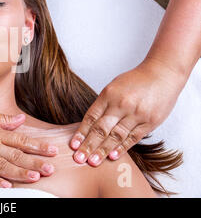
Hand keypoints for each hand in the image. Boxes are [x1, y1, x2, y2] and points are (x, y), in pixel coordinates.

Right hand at [0, 100, 57, 187]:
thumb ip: (3, 120)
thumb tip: (21, 120)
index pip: (20, 140)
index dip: (37, 146)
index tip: (52, 151)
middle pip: (14, 154)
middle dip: (33, 162)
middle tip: (50, 168)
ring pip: (1, 165)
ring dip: (18, 172)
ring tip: (34, 177)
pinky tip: (5, 185)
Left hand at [69, 57, 186, 166]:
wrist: (162, 73)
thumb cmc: (135, 81)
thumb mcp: (114, 87)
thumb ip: (103, 105)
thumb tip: (89, 125)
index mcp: (109, 94)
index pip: (91, 117)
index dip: (81, 132)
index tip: (73, 145)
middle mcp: (121, 104)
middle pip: (101, 128)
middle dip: (89, 145)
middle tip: (79, 158)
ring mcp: (136, 113)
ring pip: (116, 136)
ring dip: (103, 150)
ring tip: (93, 162)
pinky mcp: (150, 121)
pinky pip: (133, 137)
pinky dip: (122, 148)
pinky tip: (112, 157)